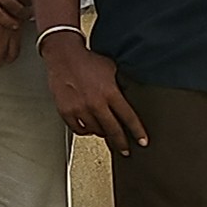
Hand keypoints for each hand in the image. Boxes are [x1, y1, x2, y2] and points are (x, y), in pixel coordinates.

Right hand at [43, 33, 147, 153]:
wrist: (64, 56)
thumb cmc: (88, 60)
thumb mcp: (112, 69)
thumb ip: (121, 85)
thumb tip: (133, 96)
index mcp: (110, 92)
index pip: (128, 117)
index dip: (137, 132)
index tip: (143, 142)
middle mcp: (95, 103)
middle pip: (113, 130)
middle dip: (121, 143)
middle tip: (126, 150)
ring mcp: (80, 109)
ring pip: (95, 131)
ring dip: (102, 132)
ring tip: (105, 130)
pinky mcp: (66, 111)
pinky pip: (78, 130)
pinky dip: (85, 130)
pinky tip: (89, 126)